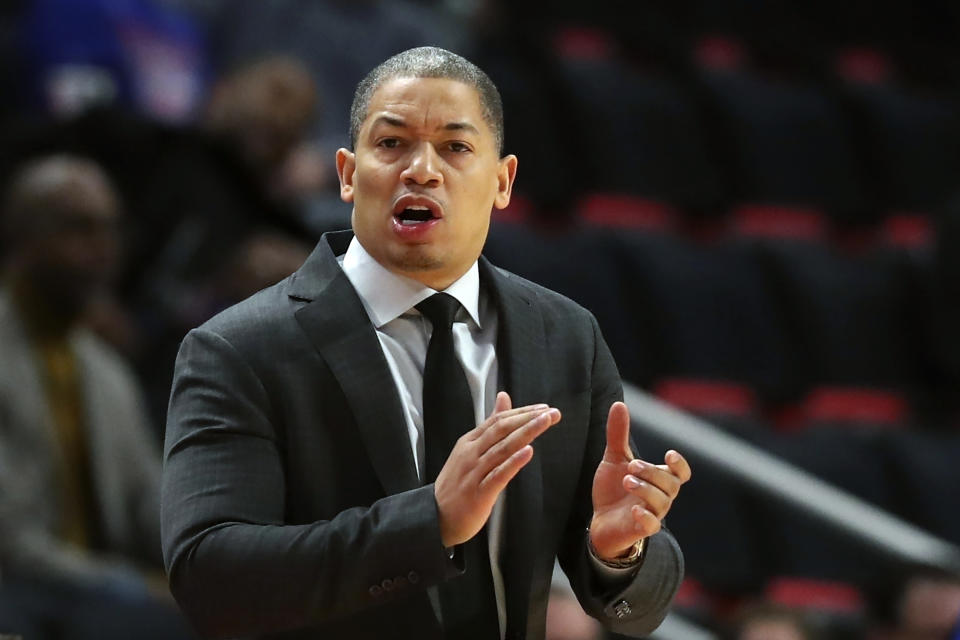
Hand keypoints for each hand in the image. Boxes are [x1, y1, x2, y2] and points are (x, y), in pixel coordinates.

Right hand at [435, 391, 560, 546]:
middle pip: (502, 429)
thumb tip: (503, 398)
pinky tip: (527, 452)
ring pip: (503, 448)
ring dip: (526, 433)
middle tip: (552, 413)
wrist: (436, 517)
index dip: (521, 412)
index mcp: (470, 442)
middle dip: (528, 419)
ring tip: (545, 423)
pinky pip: (498, 475)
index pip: (498, 420)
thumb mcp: (471, 450)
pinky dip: (513, 462)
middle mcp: (471, 453)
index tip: (543, 408)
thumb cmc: (457, 483)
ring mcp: (474, 472)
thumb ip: (490, 426)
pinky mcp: (479, 493)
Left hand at [589, 402, 690, 559]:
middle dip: (652, 473)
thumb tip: (619, 404)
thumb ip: (618, 434)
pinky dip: (646, 517)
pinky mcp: (640, 529)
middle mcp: (661, 497)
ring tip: (627, 480)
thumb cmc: (613, 489)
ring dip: (646, 489)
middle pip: (671, 484)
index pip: (682, 474)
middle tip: (631, 466)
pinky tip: (634, 509)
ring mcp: (652, 514)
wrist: (600, 521)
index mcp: (659, 480)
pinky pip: (652, 526)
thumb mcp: (614, 459)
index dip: (680, 465)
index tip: (669, 455)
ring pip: (662, 502)